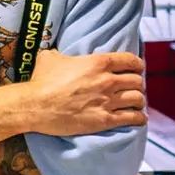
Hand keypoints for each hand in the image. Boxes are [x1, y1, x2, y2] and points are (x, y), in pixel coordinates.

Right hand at [21, 49, 147, 135]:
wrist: (36, 106)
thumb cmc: (41, 81)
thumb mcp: (50, 58)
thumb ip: (60, 54)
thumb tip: (57, 54)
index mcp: (98, 62)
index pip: (130, 61)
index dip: (137, 65)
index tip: (137, 68)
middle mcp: (107, 80)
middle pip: (136, 81)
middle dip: (137, 84)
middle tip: (134, 88)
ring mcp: (107, 101)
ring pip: (137, 99)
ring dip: (139, 101)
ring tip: (136, 103)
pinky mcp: (104, 120)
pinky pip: (131, 118)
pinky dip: (139, 118)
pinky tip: (139, 118)